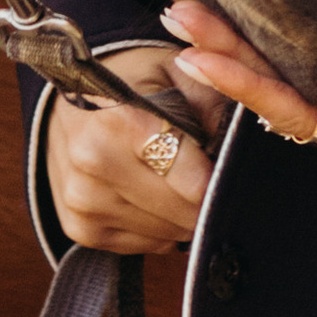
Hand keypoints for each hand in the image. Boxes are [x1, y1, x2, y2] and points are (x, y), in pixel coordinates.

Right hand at [45, 45, 227, 253]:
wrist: (74, 93)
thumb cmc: (137, 79)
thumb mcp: (181, 71)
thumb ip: (216, 107)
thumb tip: (242, 153)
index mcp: (121, 121)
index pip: (195, 185)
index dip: (220, 178)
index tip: (225, 166)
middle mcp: (94, 164)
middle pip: (183, 215)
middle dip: (203, 198)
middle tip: (200, 170)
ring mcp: (82, 200)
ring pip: (167, 235)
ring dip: (179, 213)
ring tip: (169, 177)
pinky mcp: (78, 227)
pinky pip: (144, 245)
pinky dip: (156, 226)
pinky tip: (147, 192)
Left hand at [163, 0, 316, 173]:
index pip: (292, 112)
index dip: (245, 86)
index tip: (202, 58)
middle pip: (268, 92)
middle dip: (221, 56)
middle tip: (179, 19)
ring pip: (271, 74)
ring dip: (228, 43)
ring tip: (184, 14)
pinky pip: (284, 58)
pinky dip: (251, 36)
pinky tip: (220, 14)